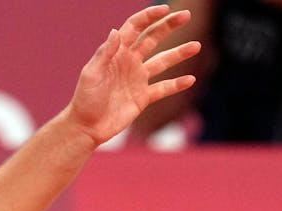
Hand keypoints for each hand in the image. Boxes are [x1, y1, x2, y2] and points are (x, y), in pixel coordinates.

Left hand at [68, 5, 201, 145]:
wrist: (86, 128)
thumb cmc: (85, 100)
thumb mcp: (91, 74)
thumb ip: (104, 54)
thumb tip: (115, 31)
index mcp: (116, 53)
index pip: (135, 28)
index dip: (149, 17)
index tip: (165, 9)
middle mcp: (130, 62)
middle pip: (153, 38)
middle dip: (169, 25)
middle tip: (186, 15)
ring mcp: (138, 79)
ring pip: (163, 61)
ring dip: (179, 53)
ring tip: (196, 46)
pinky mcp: (143, 97)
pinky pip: (163, 88)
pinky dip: (177, 84)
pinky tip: (190, 79)